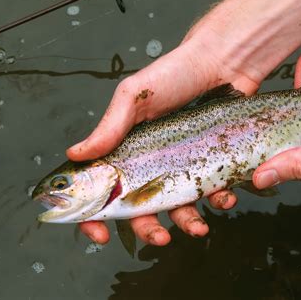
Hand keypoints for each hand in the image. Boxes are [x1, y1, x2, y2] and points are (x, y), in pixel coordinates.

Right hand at [66, 36, 261, 244]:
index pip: (103, 188)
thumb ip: (110, 126)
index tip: (100, 234)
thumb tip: (76, 154)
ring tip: (199, 227)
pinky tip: (224, 196)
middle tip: (160, 238)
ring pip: (179, 206)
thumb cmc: (174, 74)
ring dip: (187, 223)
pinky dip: (218, 200)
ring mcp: (183, 164)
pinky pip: (212, 191)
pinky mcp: (211, 162)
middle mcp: (153, 161)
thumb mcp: (135, 96)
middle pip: (142, 207)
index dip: (95, 215)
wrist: (223, 62)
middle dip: (148, 228)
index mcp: (127, 148)